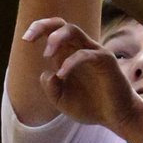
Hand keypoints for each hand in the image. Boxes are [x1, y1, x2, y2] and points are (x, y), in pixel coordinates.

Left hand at [23, 16, 142, 135]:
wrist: (116, 117)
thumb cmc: (91, 107)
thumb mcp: (62, 101)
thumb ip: (50, 88)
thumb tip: (47, 73)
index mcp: (70, 55)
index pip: (54, 31)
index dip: (39, 29)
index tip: (26, 39)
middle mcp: (81, 49)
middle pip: (63, 25)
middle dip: (43, 26)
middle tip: (28, 38)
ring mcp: (94, 52)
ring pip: (74, 31)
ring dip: (56, 38)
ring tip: (47, 55)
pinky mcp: (105, 60)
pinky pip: (85, 54)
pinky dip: (70, 62)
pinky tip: (62, 75)